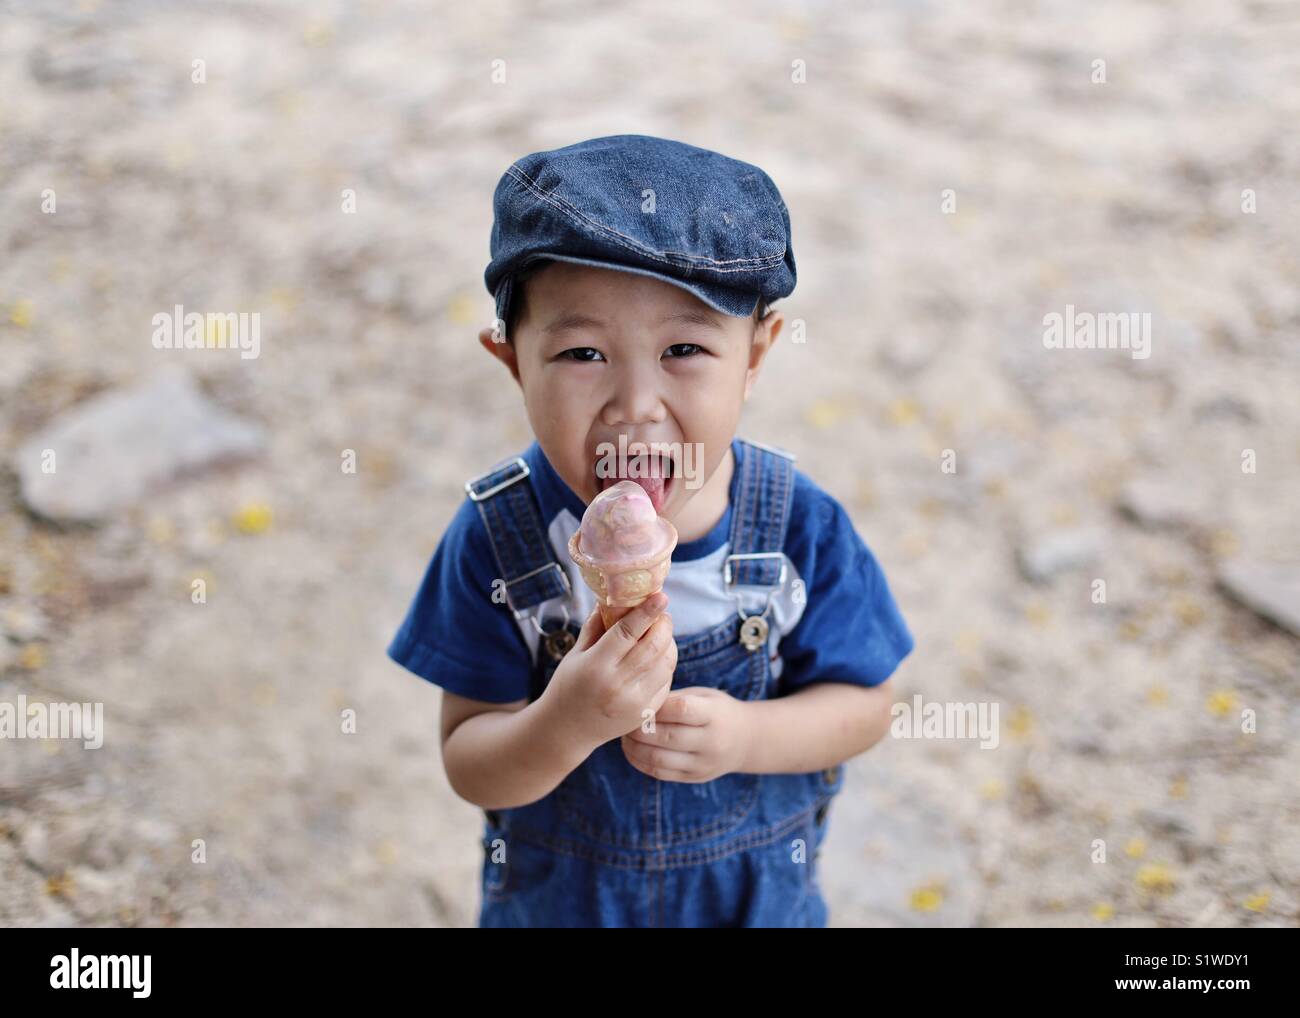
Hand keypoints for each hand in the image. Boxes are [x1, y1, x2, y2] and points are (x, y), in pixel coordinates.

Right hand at [540, 593, 676, 754]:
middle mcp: (617, 685)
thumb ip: (595, 626)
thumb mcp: (575, 653)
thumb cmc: (568, 686)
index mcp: (595, 666)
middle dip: (664, 625)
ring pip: (666, 664)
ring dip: (669, 644)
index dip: (647, 612)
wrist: (567, 730)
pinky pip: (666, 682)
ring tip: (661, 634)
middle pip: (653, 647)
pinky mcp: (645, 714)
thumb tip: (612, 597)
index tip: (661, 597)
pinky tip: (657, 658)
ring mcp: (634, 702)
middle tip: (662, 614)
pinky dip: (666, 665)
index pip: (628, 633)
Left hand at [620, 687, 749, 782]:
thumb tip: (640, 700)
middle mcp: (711, 742)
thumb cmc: (716, 710)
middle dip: (639, 728)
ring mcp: (703, 764)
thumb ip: (675, 698)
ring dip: (634, 748)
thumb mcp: (704, 695)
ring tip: (624, 736)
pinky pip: (660, 773)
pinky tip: (631, 749)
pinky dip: (639, 762)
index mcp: (715, 714)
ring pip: (659, 759)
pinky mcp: (694, 778)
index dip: (656, 705)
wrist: (746, 741)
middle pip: (667, 737)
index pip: (682, 709)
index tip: (640, 700)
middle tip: (623, 719)